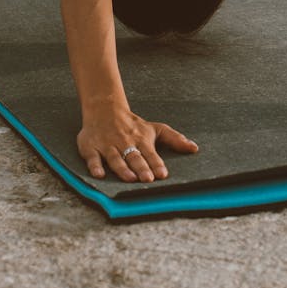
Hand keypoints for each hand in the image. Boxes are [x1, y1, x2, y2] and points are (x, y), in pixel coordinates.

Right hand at [78, 108, 198, 182]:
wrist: (104, 108)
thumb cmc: (133, 124)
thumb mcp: (155, 129)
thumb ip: (174, 139)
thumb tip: (195, 148)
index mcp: (141, 139)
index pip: (150, 153)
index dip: (156, 163)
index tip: (162, 174)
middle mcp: (125, 142)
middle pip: (134, 157)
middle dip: (141, 167)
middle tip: (148, 179)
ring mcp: (107, 145)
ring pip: (115, 158)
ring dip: (122, 168)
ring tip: (130, 178)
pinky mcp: (91, 147)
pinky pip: (93, 157)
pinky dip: (95, 166)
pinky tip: (99, 174)